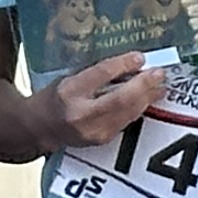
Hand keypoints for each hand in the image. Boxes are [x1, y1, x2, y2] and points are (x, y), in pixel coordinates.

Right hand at [27, 49, 164, 155]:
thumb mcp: (69, 77)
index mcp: (68, 91)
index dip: (122, 65)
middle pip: (119, 99)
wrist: (37, 128)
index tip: (140, 57)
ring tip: (160, 85)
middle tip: (159, 73)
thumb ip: (96, 72)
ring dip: (147, 98)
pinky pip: (126, 121)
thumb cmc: (54, 98)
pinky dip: (139, 108)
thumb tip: (130, 63)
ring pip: (128, 113)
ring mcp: (92, 130)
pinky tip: (148, 99)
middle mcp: (80, 113)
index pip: (99, 75)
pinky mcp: (102, 140)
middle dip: (143, 85)